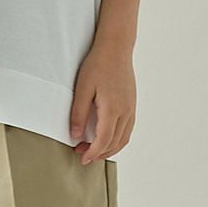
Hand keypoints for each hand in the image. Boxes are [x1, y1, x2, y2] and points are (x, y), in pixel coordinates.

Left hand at [69, 43, 135, 163]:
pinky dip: (118, 139)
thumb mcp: (82, 87)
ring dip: (109, 148)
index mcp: (112, 109)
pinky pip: (127, 130)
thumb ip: (78, 112)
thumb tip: (75, 136)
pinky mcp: (132, 104)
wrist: (116, 48)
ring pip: (123, 139)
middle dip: (99, 153)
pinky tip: (107, 137)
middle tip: (82, 153)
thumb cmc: (97, 64)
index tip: (81, 158)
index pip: (104, 141)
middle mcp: (125, 112)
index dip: (93, 153)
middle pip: (115, 143)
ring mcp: (131, 109)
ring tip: (93, 149)